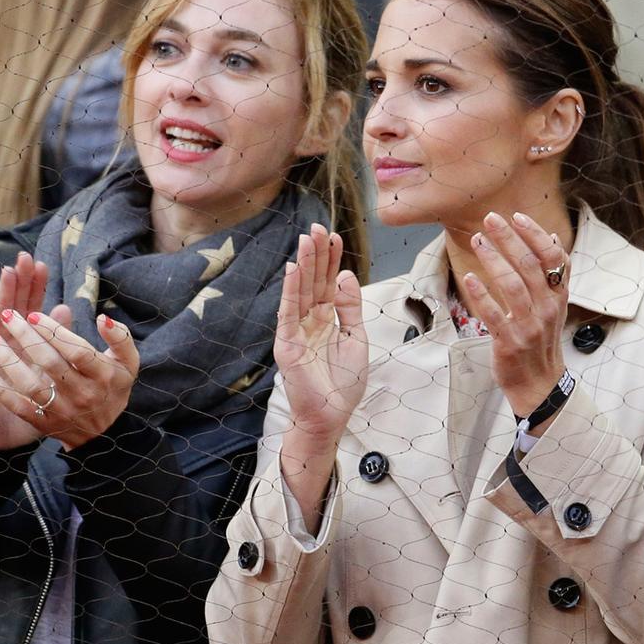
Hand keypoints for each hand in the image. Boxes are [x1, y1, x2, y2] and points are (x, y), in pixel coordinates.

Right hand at [0, 252, 49, 450]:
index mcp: (25, 345)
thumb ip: (56, 341)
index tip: (42, 265)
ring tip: (8, 273)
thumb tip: (65, 308)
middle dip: (18, 284)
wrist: (5, 436)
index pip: (30, 309)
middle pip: (13, 309)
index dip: (35, 289)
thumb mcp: (48, 373)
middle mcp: (6, 346)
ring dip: (2, 297)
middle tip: (24, 258)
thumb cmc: (30, 402)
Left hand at [0, 310, 138, 450]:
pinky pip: (19, 407)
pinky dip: (0, 390)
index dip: (55, 332)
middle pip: (50, 363)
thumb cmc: (113, 388)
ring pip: (31, 385)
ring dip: (8, 361)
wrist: (105, 434)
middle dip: (26, 337)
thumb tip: (103, 318)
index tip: (34, 314)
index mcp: (103, 375)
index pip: (77, 351)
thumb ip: (120, 338)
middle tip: (9, 315)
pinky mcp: (45, 423)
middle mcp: (83, 394)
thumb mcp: (128, 363)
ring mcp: (62, 410)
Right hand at [274, 224, 367, 530]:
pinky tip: (293, 269)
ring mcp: (296, 331)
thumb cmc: (343, 384)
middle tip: (318, 226)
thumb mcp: (356, 339)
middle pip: (314, 281)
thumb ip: (351, 308)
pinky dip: (291, 290)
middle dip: (317, 254)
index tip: (335, 235)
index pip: (329, 283)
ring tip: (307, 238)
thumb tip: (348, 275)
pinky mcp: (287, 344)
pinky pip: (288, 312)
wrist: (331, 417)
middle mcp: (309, 321)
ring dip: (304, 264)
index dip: (332, 260)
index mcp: (327, 320)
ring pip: (302, 291)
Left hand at [462, 211, 569, 423]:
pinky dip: (481, 295)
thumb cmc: (541, 339)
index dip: (535, 235)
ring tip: (477, 240)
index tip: (516, 216)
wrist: (539, 383)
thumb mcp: (554, 305)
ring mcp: (529, 325)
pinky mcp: (510, 342)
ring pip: (512, 285)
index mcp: (559, 296)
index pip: (553, 258)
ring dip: (493, 259)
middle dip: (509, 238)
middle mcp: (548, 308)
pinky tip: (468, 278)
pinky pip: (494, 314)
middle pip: (529, 265)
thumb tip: (551, 236)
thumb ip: (553, 273)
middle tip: (490, 219)